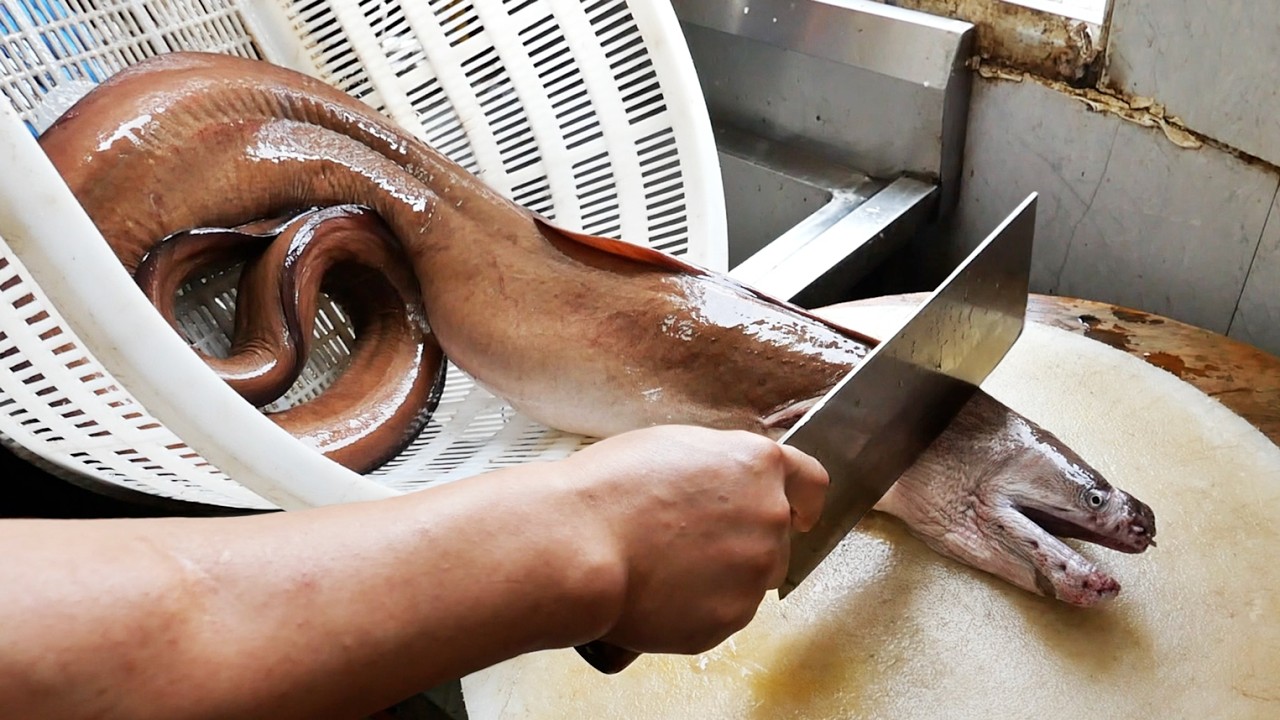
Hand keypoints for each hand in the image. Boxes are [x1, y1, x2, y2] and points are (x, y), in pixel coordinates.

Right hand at [562, 425, 827, 654]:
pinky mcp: (731, 617)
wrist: (578, 546)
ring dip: (721, 576)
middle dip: (744, 542)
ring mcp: (753, 572)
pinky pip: (723, 613)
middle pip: (777, 537)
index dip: (803, 501)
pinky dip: (697, 608)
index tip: (799, 515)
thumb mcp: (672, 445)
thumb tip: (728, 480)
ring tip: (665, 567)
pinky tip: (659, 591)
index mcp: (757, 465)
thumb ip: (720, 463)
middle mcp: (769, 517)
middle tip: (689, 544)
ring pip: (749, 579)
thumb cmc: (610, 490)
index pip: (811, 482)